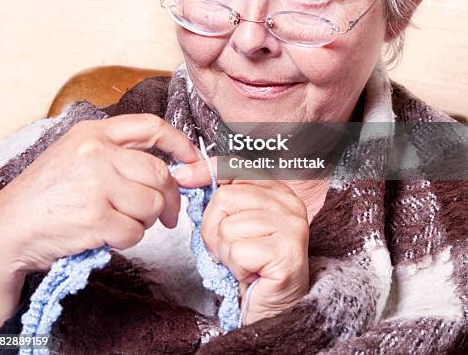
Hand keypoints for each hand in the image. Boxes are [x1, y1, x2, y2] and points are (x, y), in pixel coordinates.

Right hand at [0, 114, 198, 273]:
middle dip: (169, 198)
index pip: (152, 126)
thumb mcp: (76, 156)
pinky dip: (127, 241)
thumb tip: (170, 170)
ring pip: (151, 205)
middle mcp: (96, 152)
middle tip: (166, 214)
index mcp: (94, 132)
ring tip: (119, 222)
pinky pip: (136, 232)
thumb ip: (118, 155)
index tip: (193, 160)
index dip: (181, 143)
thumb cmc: (45, 195)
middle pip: (159, 173)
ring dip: (144, 222)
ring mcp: (96, 184)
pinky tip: (106, 236)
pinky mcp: (95, 218)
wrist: (7, 229)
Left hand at [174, 158, 309, 323]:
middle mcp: (290, 203)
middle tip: (229, 248)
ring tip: (242, 262)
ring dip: (225, 251)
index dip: (205, 170)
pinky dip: (236, 267)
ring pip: (228, 226)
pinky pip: (239, 251)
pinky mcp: (288, 252)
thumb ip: (220, 197)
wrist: (272, 309)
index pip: (235, 166)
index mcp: (278, 190)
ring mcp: (292, 226)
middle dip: (213, 228)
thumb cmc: (251, 265)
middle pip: (225, 197)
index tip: (182, 178)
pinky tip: (250, 273)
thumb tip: (183, 174)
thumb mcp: (233, 223)